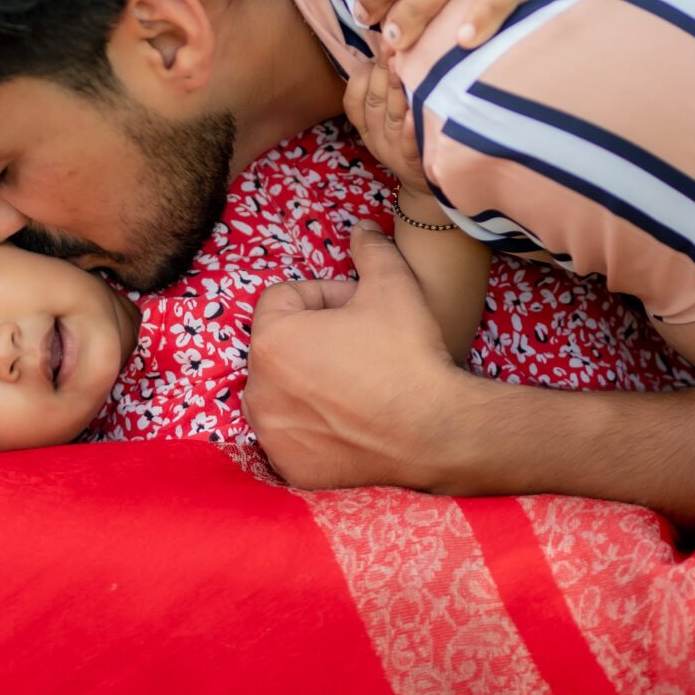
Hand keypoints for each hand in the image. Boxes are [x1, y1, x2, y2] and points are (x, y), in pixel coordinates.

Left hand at [242, 227, 467, 489]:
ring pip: (280, 389)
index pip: (283, 298)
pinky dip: (310, 425)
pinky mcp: (288, 466)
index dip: (323, 296)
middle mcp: (257, 388)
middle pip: (279, 344)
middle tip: (360, 345)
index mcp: (272, 339)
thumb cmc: (408, 355)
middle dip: (313, 338)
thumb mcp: (393, 286)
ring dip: (306, 380)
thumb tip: (361, 227)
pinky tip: (347, 420)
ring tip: (354, 382)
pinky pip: (289, 433)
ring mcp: (271, 433)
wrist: (437, 432)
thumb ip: (370, 249)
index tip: (358, 310)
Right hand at [341, 50, 430, 199]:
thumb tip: (391, 45)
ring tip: (401, 67)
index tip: (380, 48)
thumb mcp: (388, 118)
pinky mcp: (414, 164)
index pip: (352, 100)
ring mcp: (394, 151)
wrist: (424, 184)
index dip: (363, 75)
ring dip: (394, 91)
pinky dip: (409, 129)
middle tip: (393, 46)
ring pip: (390, 117)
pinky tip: (413, 112)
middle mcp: (376, 136)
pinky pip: (409, 145)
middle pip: (374, 102)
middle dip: (382, 71)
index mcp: (366, 124)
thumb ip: (385, 89)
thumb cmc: (408, 140)